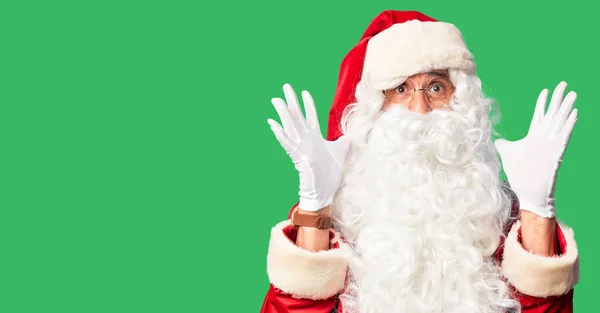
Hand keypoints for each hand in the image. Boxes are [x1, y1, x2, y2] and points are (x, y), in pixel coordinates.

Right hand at [268, 84, 349, 211]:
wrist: (323, 191)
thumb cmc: (330, 174)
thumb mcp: (340, 153)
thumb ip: (343, 142)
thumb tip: (349, 135)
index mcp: (315, 138)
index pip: (311, 117)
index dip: (308, 105)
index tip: (304, 92)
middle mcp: (306, 140)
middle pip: (297, 116)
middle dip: (292, 101)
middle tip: (285, 87)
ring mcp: (301, 147)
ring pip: (290, 126)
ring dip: (283, 113)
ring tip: (276, 100)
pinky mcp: (297, 157)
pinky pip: (287, 144)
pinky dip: (280, 134)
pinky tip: (273, 124)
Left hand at [494, 81, 577, 217]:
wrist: (526, 192)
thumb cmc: (519, 174)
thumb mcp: (507, 154)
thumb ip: (503, 144)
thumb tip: (496, 139)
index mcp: (533, 136)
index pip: (539, 115)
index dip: (543, 103)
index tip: (546, 90)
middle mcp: (543, 137)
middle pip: (552, 113)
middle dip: (558, 99)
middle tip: (564, 84)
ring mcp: (551, 144)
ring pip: (561, 121)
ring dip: (567, 108)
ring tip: (573, 94)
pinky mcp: (556, 152)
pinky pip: (564, 136)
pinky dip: (569, 124)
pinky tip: (574, 114)